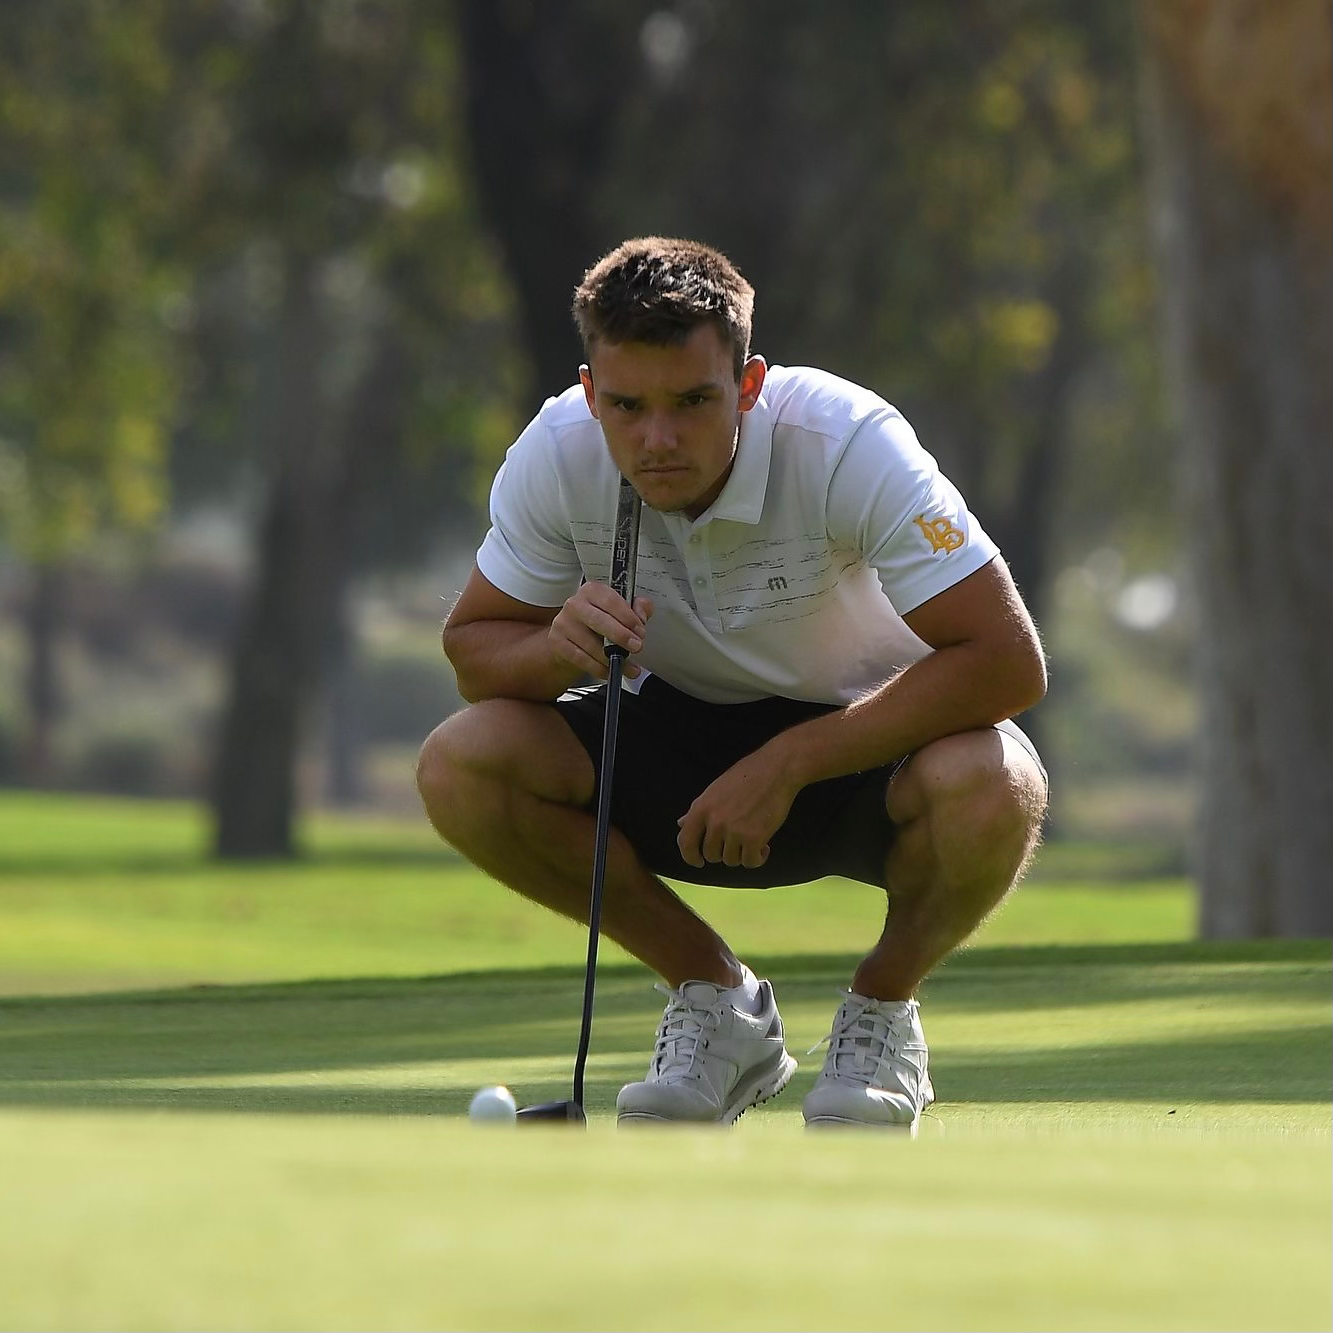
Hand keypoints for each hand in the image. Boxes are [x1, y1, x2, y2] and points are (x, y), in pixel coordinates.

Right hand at [548, 586, 653, 680]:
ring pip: (590, 644)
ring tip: (627, 665)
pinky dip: (598, 668)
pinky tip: (610, 670)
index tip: (640, 631)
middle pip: (599, 620)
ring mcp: (563, 623)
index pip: (611, 600)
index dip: (628, 617)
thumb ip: (638, 608)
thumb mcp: (622, 610)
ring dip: (612, 658)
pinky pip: (581, 659)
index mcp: (593, 591)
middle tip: (636, 646)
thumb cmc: (600, 622)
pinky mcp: (557, 642)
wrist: (573, 638)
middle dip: (621, 636)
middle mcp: (575, 604)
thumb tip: (642, 614)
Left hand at [676, 749, 798, 869]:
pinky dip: (757, 859)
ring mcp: (734, 831)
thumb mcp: (715, 789)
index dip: (690, 856)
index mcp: (701, 808)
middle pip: (711, 855)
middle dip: (723, 852)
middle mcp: (715, 822)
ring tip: (751, 840)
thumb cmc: (747, 775)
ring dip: (741, 854)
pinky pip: (750, 862)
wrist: (776, 770)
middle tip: (736, 842)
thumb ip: (698, 810)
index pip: (685, 842)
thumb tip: (681, 823)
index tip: (698, 861)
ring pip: (731, 860)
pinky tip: (764, 848)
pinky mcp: (754, 838)